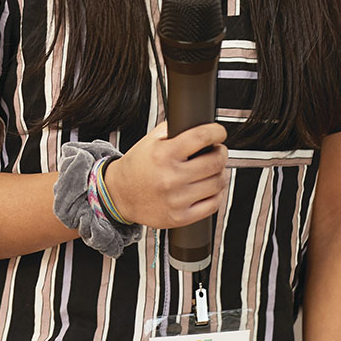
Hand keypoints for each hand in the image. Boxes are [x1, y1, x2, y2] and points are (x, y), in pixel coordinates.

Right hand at [104, 121, 228, 228]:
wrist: (119, 195)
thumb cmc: (136, 167)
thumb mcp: (148, 141)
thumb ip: (171, 130)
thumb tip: (197, 124)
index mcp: (163, 154)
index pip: (201, 137)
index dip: (216, 132)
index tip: (219, 133)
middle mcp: (170, 177)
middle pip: (215, 161)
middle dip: (221, 153)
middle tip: (217, 151)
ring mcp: (176, 199)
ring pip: (217, 183)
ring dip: (220, 174)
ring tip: (213, 170)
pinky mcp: (180, 217)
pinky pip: (213, 205)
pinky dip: (216, 194)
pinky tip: (209, 188)